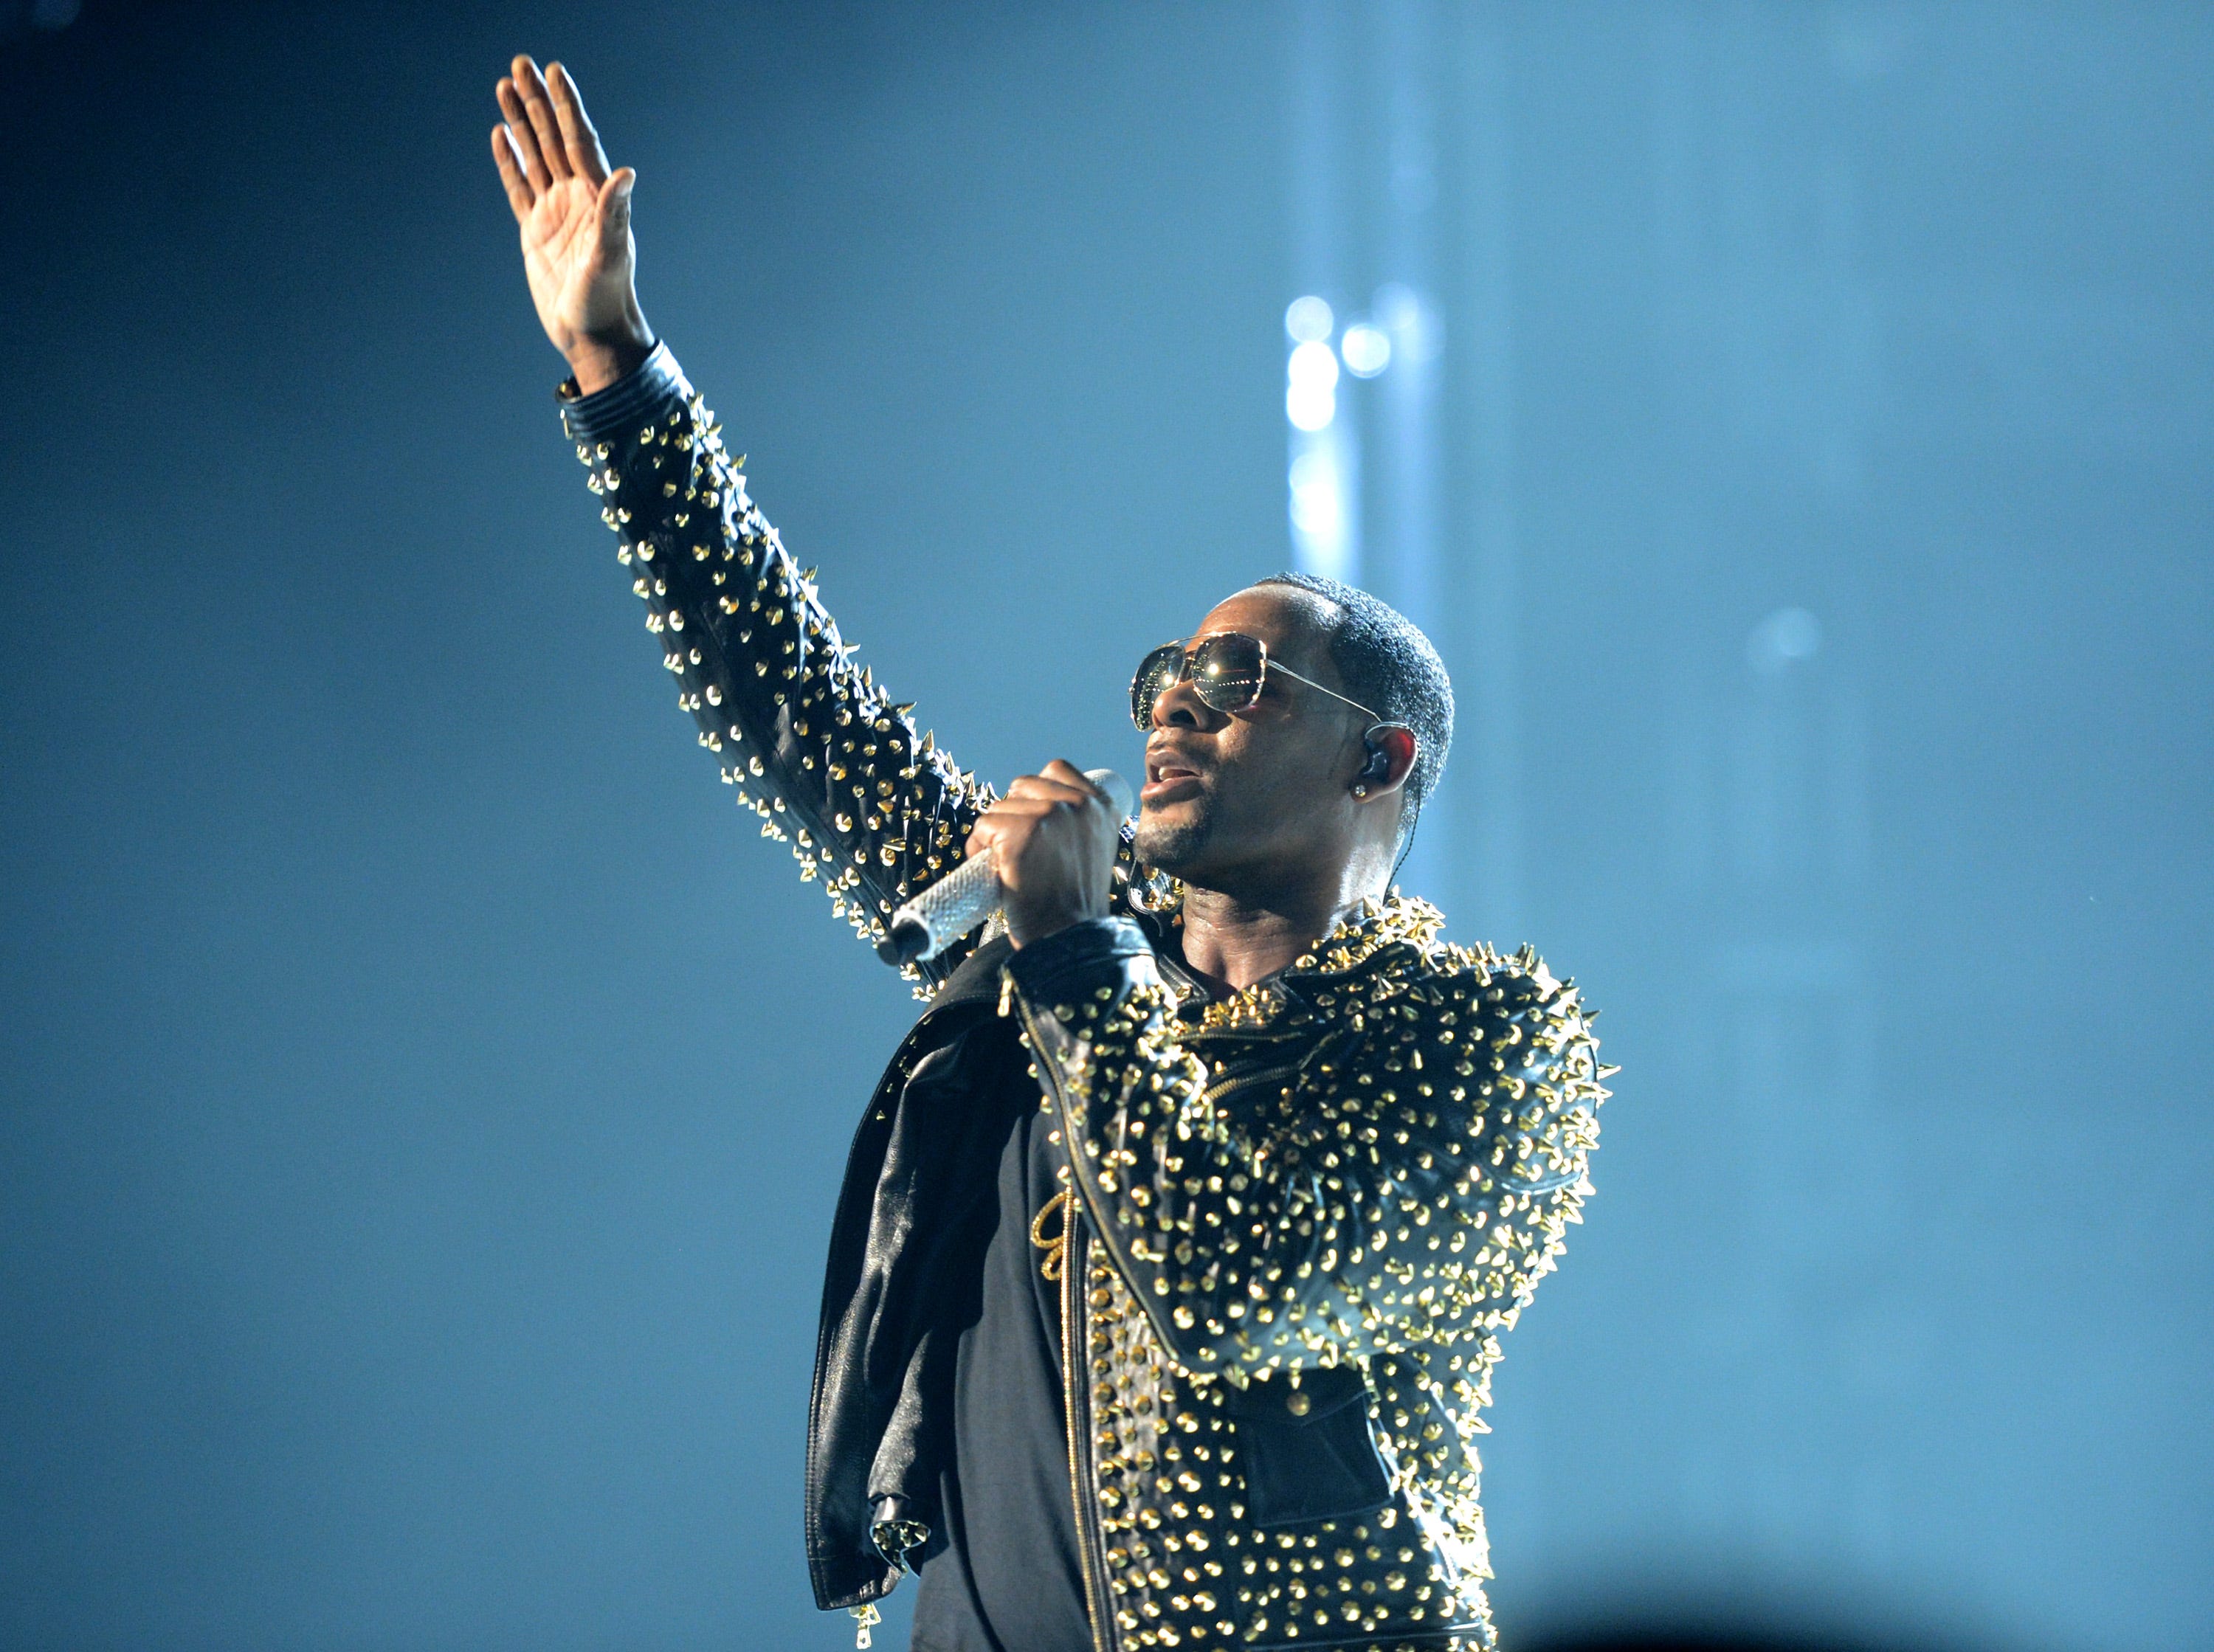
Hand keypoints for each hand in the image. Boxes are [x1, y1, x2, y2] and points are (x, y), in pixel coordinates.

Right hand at [491, 56, 652, 393]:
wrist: (591, 333)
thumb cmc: (607, 298)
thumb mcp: (611, 254)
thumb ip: (614, 212)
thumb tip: (626, 173)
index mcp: (596, 197)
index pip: (578, 138)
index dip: (566, 105)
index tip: (555, 72)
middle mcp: (576, 197)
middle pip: (553, 137)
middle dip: (537, 101)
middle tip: (520, 64)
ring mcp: (554, 212)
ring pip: (534, 155)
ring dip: (520, 122)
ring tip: (503, 87)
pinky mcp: (535, 230)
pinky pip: (519, 186)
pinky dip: (510, 160)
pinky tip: (501, 135)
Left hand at [966, 761, 1119, 947]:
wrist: (1070, 938)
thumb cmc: (1076, 903)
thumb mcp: (1095, 849)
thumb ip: (1079, 822)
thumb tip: (1041, 806)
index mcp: (1101, 805)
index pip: (1056, 769)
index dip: (1037, 791)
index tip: (1032, 820)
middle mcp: (1078, 805)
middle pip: (1022, 785)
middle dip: (1012, 812)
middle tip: (1014, 846)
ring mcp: (1049, 816)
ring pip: (1000, 807)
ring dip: (994, 833)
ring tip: (1004, 863)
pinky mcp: (1020, 833)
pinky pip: (984, 826)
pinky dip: (978, 847)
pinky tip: (993, 869)